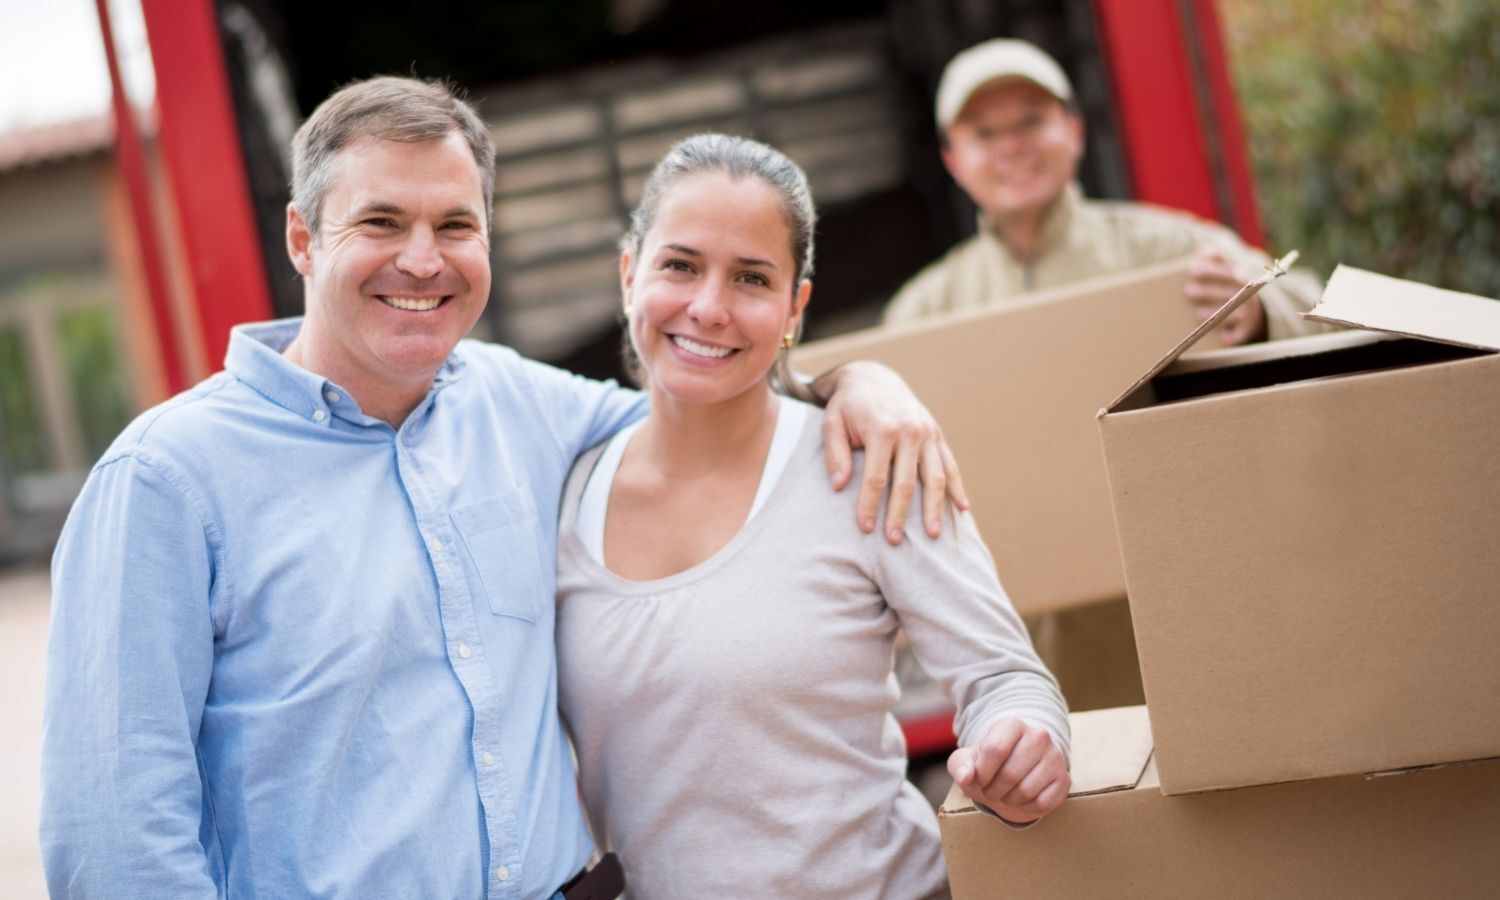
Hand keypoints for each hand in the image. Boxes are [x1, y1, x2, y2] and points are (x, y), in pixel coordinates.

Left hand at [813, 361, 968, 543]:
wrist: (872, 377)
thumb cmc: (847, 406)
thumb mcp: (831, 424)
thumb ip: (835, 454)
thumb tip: (839, 486)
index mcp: (883, 428)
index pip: (877, 477)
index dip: (870, 505)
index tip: (865, 528)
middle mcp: (910, 430)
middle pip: (907, 482)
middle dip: (900, 514)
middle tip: (894, 541)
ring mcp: (927, 433)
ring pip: (935, 477)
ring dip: (934, 508)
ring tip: (933, 535)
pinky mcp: (937, 435)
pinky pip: (950, 464)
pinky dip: (957, 487)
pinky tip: (963, 508)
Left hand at [948, 718, 1068, 824]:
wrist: (1015, 770)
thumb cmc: (988, 764)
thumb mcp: (966, 761)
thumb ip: (960, 766)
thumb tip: (966, 776)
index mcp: (1012, 725)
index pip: (994, 749)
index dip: (981, 773)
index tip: (977, 779)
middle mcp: (1038, 736)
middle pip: (1010, 773)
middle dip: (993, 790)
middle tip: (990, 791)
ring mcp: (1055, 757)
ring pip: (1027, 790)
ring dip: (1009, 800)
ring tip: (1005, 794)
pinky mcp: (1064, 779)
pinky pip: (1044, 802)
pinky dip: (1028, 808)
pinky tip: (1023, 799)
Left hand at [1186, 247, 1265, 345]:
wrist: (1258, 312)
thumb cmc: (1232, 290)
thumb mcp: (1228, 274)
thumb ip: (1217, 262)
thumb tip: (1199, 251)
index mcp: (1238, 276)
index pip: (1226, 269)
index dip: (1211, 268)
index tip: (1192, 267)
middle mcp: (1246, 291)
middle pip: (1227, 290)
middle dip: (1208, 290)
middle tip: (1188, 290)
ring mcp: (1249, 310)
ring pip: (1234, 310)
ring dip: (1217, 312)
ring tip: (1198, 314)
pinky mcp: (1250, 327)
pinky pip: (1243, 333)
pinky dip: (1235, 337)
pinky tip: (1224, 339)